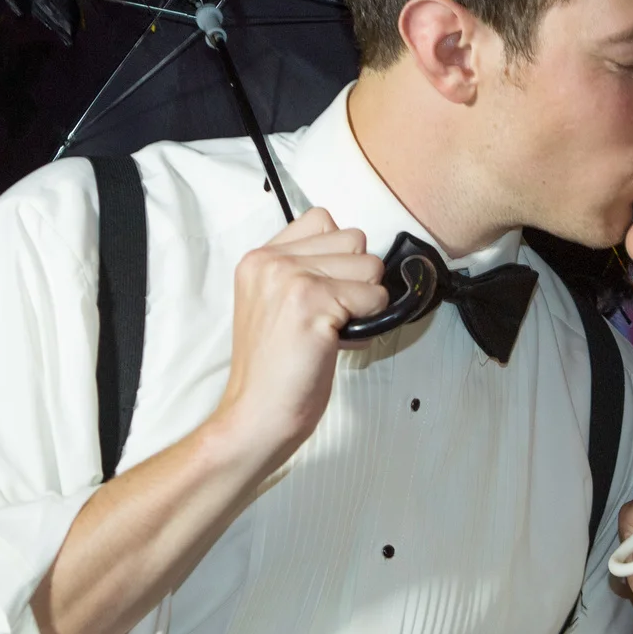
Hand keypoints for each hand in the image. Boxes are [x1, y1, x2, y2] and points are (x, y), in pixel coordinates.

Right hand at [208, 209, 386, 477]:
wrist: (257, 414)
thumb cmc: (275, 370)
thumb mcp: (276, 303)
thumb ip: (306, 271)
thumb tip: (360, 259)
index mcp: (259, 258)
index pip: (324, 219)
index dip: (338, 257)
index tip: (326, 293)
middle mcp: (271, 260)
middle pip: (354, 239)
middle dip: (355, 279)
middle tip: (329, 317)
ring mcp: (290, 278)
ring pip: (369, 265)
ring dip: (364, 301)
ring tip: (332, 329)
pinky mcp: (312, 302)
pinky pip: (375, 296)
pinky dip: (369, 323)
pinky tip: (337, 342)